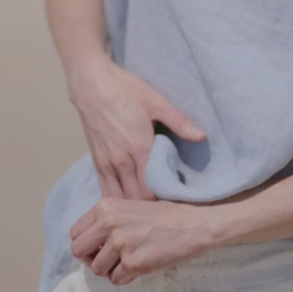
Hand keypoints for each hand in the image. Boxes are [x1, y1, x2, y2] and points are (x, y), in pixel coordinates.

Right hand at [69, 54, 205, 200]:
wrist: (90, 84)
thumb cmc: (124, 89)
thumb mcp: (155, 101)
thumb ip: (179, 122)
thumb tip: (202, 136)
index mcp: (139, 147)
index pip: (153, 189)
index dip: (165, 199)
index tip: (177, 199)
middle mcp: (122, 160)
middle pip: (137, 199)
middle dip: (151, 206)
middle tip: (166, 205)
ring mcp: (107, 163)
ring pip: (121, 199)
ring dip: (133, 205)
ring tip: (148, 208)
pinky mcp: (96, 162)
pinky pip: (106, 191)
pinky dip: (117, 200)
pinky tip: (127, 203)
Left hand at [69, 196, 214, 284]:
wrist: (192, 224)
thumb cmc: (164, 216)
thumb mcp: (129, 208)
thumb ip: (106, 221)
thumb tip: (88, 244)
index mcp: (105, 206)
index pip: (75, 233)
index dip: (86, 244)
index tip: (99, 247)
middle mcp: (108, 222)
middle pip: (78, 251)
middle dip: (91, 259)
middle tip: (109, 259)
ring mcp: (119, 243)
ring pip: (96, 269)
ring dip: (111, 270)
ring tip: (130, 260)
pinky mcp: (133, 262)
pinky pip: (116, 280)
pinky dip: (126, 277)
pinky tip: (141, 264)